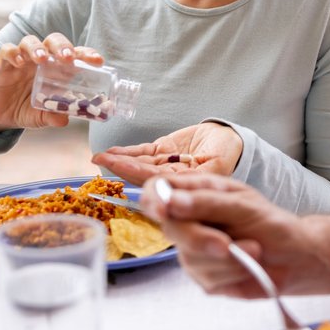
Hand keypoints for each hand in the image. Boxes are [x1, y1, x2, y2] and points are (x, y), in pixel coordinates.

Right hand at [0, 33, 103, 136]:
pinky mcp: (3, 63)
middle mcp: (42, 59)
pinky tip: (19, 62)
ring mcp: (23, 58)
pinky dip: (13, 53)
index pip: (76, 55)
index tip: (98, 61)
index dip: (87, 54)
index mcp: (58, 68)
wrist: (3, 115)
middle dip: (63, 46)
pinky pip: (7, 50)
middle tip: (68, 58)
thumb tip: (64, 120)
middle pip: (54, 41)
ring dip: (38, 48)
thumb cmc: (29, 110)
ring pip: (30, 41)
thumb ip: (53, 117)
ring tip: (42, 59)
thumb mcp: (42, 116)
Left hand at [92, 122, 243, 182]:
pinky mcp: (161, 151)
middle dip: (122, 167)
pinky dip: (126, 151)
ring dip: (119, 160)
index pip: (158, 180)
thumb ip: (202, 178)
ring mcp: (163, 164)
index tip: (121, 167)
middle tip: (102, 162)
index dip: (138, 174)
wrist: (229, 138)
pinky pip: (141, 152)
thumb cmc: (228, 153)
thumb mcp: (219, 166)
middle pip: (143, 173)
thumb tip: (185, 190)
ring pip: (139, 163)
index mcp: (183, 185)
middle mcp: (169, 178)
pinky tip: (110, 152)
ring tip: (100, 157)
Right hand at [139, 173, 320, 297]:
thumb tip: (171, 201)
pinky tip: (249, 265)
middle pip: (170, 228)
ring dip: (227, 258)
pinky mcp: (203, 276)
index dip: (154, 199)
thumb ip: (207, 202)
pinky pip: (207, 278)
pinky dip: (233, 272)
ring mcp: (193, 250)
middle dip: (200, 239)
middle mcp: (189, 221)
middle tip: (227, 245)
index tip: (164, 210)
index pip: (158, 190)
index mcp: (196, 193)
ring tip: (253, 250)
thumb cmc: (272, 224)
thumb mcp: (244, 205)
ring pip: (190, 257)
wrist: (295, 258)